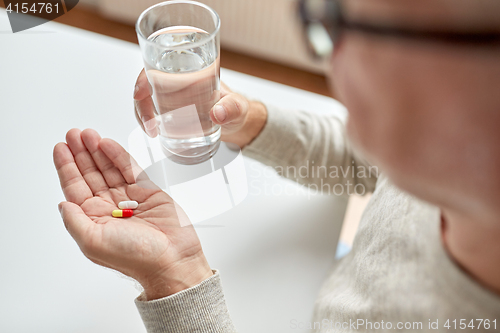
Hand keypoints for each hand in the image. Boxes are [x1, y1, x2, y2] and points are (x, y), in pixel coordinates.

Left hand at [53, 128, 212, 299]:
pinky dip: (118, 155)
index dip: (67, 167)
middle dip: (80, 153)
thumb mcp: (93, 242)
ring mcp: (129, 198)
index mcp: (94, 219)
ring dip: (97, 150)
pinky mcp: (148, 191)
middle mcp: (110, 207)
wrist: (172, 259)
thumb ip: (74, 221)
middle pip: (90, 174)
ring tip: (88, 134)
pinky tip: (107, 144)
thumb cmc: (136, 257)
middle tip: (73, 134)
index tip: (61, 148)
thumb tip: (62, 203)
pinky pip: (130, 169)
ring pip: (109, 168)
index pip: (75, 187)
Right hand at [134, 69, 267, 147]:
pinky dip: (148, 120)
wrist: (235, 122)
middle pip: (147, 83)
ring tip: (152, 131)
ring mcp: (171, 94)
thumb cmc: (235, 109)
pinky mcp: (169, 108)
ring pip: (146, 98)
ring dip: (142, 113)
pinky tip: (153, 131)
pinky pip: (151, 110)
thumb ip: (233, 109)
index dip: (145, 77)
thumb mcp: (238, 108)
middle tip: (151, 124)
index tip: (141, 93)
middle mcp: (178, 79)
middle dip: (142, 102)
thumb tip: (218, 113)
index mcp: (192, 70)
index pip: (160, 64)